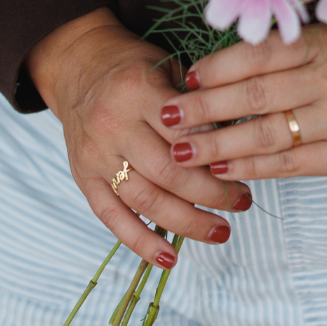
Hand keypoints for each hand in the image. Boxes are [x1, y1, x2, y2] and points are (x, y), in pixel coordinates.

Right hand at [26, 8, 251, 266]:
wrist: (79, 67)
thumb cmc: (135, 67)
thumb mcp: (168, 67)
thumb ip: (198, 102)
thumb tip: (241, 138)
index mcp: (136, 91)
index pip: (184, 133)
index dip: (217, 154)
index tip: (247, 168)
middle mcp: (112, 125)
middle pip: (168, 172)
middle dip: (211, 194)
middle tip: (243, 202)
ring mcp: (95, 155)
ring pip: (144, 200)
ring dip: (186, 222)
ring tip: (221, 231)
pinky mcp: (83, 178)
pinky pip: (112, 217)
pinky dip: (140, 242)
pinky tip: (169, 258)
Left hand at [155, 24, 326, 183]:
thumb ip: (281, 54)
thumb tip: (211, 72)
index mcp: (325, 44)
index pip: (260, 54)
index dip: (218, 67)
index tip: (185, 78)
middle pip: (255, 96)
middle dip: (204, 108)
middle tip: (166, 116)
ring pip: (266, 135)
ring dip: (217, 144)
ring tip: (181, 150)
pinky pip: (286, 163)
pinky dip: (249, 167)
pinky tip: (220, 169)